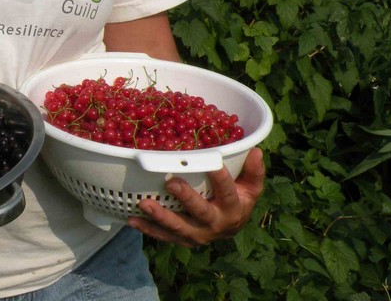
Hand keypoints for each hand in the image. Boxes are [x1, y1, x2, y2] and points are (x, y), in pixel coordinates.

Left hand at [128, 147, 264, 247]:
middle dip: (186, 198)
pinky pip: (164, 236)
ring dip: (160, 216)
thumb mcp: (251, 187)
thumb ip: (253, 171)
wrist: (231, 228)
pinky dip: (148, 229)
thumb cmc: (239, 199)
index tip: (212, 161)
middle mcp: (216, 224)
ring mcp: (198, 235)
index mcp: (233, 208)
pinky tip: (133, 219)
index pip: (228, 191)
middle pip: (201, 212)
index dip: (220, 177)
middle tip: (171, 182)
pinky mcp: (183, 240)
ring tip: (143, 204)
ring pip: (178, 227)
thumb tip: (257, 150)